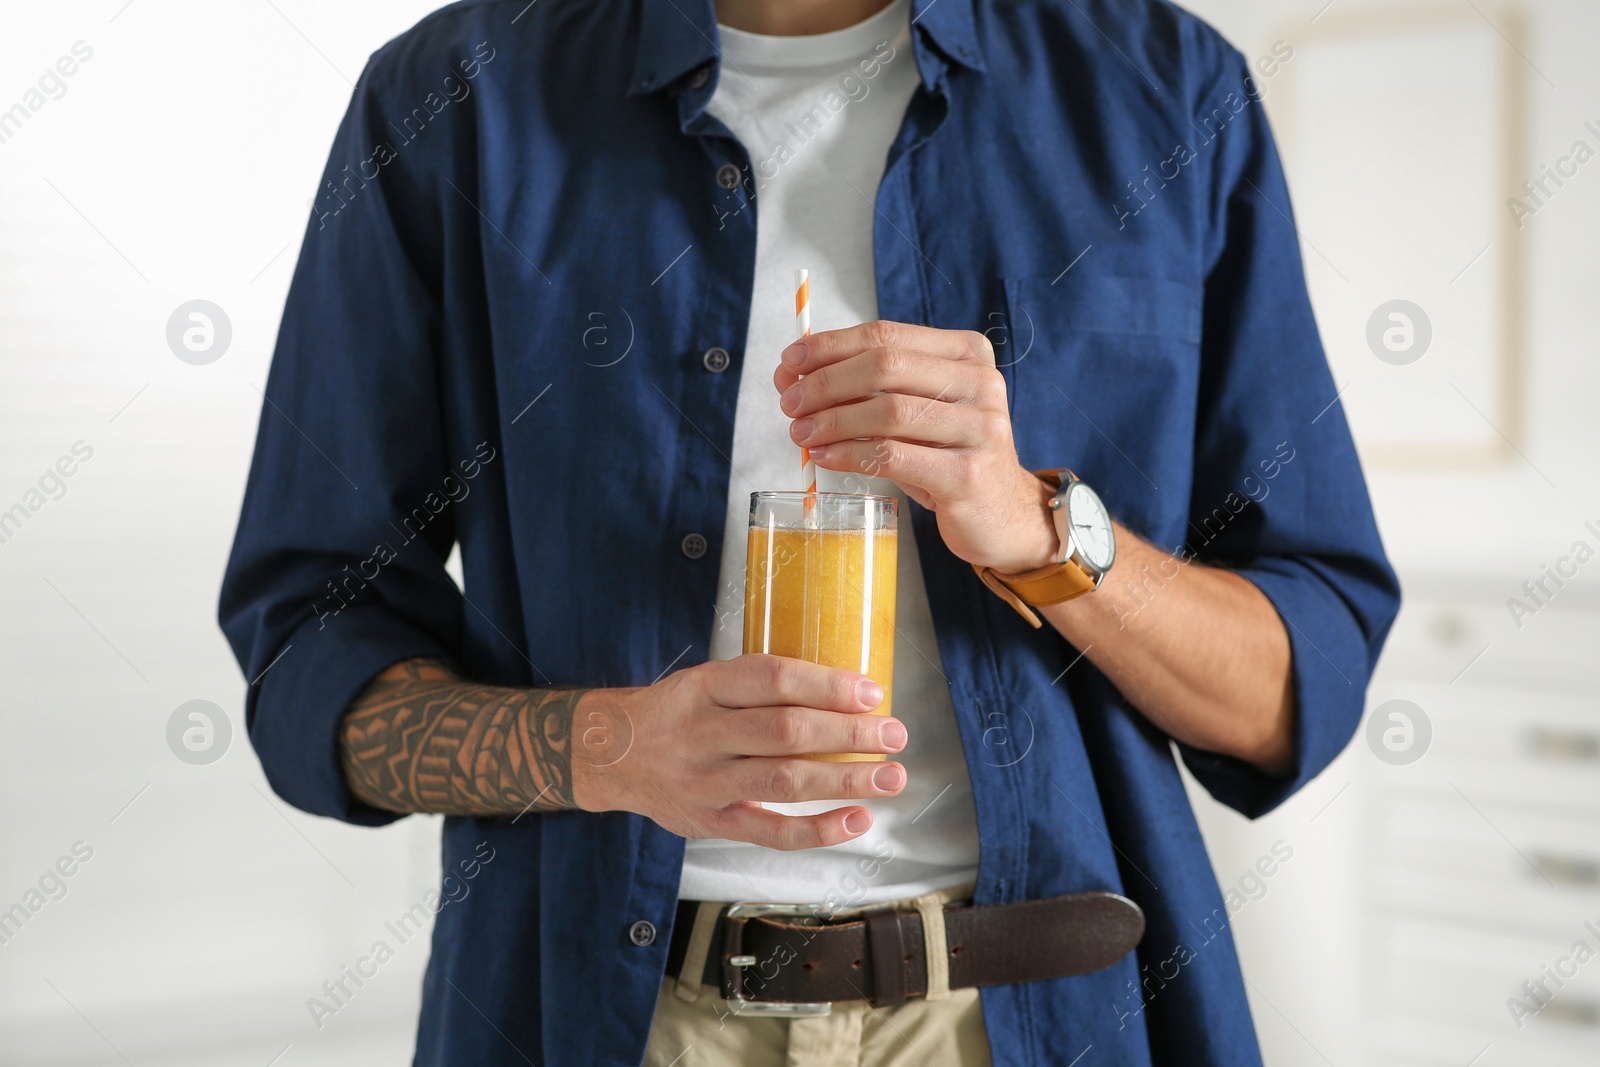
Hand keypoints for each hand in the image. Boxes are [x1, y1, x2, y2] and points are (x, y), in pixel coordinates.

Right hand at [571, 655, 908, 849]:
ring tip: (891, 777)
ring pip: (784, 782)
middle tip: (895, 734)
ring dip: (845, 781)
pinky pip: (770, 832)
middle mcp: (702, 734)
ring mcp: (706, 783)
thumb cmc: (676, 713)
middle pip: (785, 733)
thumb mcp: (705, 681)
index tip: (871, 691)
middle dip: (848, 734)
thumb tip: (845, 692)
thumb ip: (760, 686)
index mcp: (704, 687)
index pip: (772, 679)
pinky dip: (818, 830)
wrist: (610, 756)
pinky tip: (857, 820)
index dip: (826, 685)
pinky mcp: (710, 823)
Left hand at [775, 320, 1058, 574]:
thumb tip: (796, 376)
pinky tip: (825, 457)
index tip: (790, 363)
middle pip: (886, 366)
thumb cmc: (948, 456)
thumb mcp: (917, 411)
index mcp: (966, 353)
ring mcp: (979, 428)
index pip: (887, 335)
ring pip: (888, 411)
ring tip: (801, 433)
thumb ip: (870, 389)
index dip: (831, 346)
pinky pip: (894, 456)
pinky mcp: (967, 474)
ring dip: (832, 420)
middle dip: (826, 382)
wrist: (1003, 514)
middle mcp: (980, 382)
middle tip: (789, 402)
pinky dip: (850, 454)